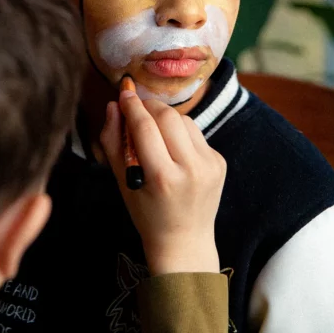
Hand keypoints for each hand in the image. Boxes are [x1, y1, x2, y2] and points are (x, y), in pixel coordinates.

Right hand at [101, 91, 225, 274]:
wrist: (185, 241)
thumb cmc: (147, 214)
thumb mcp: (123, 182)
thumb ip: (114, 142)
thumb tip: (114, 106)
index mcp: (162, 178)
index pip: (145, 128)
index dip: (132, 105)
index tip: (124, 92)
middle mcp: (190, 169)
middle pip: (168, 117)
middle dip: (150, 106)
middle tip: (137, 106)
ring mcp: (210, 165)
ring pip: (185, 120)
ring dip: (166, 117)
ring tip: (154, 129)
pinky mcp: (220, 162)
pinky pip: (196, 134)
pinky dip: (181, 133)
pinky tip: (172, 148)